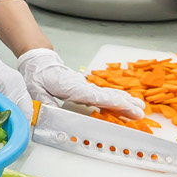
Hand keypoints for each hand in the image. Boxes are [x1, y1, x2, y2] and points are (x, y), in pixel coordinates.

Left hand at [17, 49, 143, 116]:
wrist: (40, 60)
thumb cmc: (37, 74)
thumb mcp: (35, 90)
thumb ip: (44, 103)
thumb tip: (49, 116)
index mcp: (71, 87)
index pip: (93, 95)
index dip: (109, 101)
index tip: (124, 104)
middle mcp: (82, 86)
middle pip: (106, 96)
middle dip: (124, 104)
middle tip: (141, 112)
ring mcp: (85, 87)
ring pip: (108, 95)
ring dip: (125, 102)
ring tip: (141, 108)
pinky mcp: (85, 89)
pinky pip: (104, 96)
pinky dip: (117, 100)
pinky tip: (127, 104)